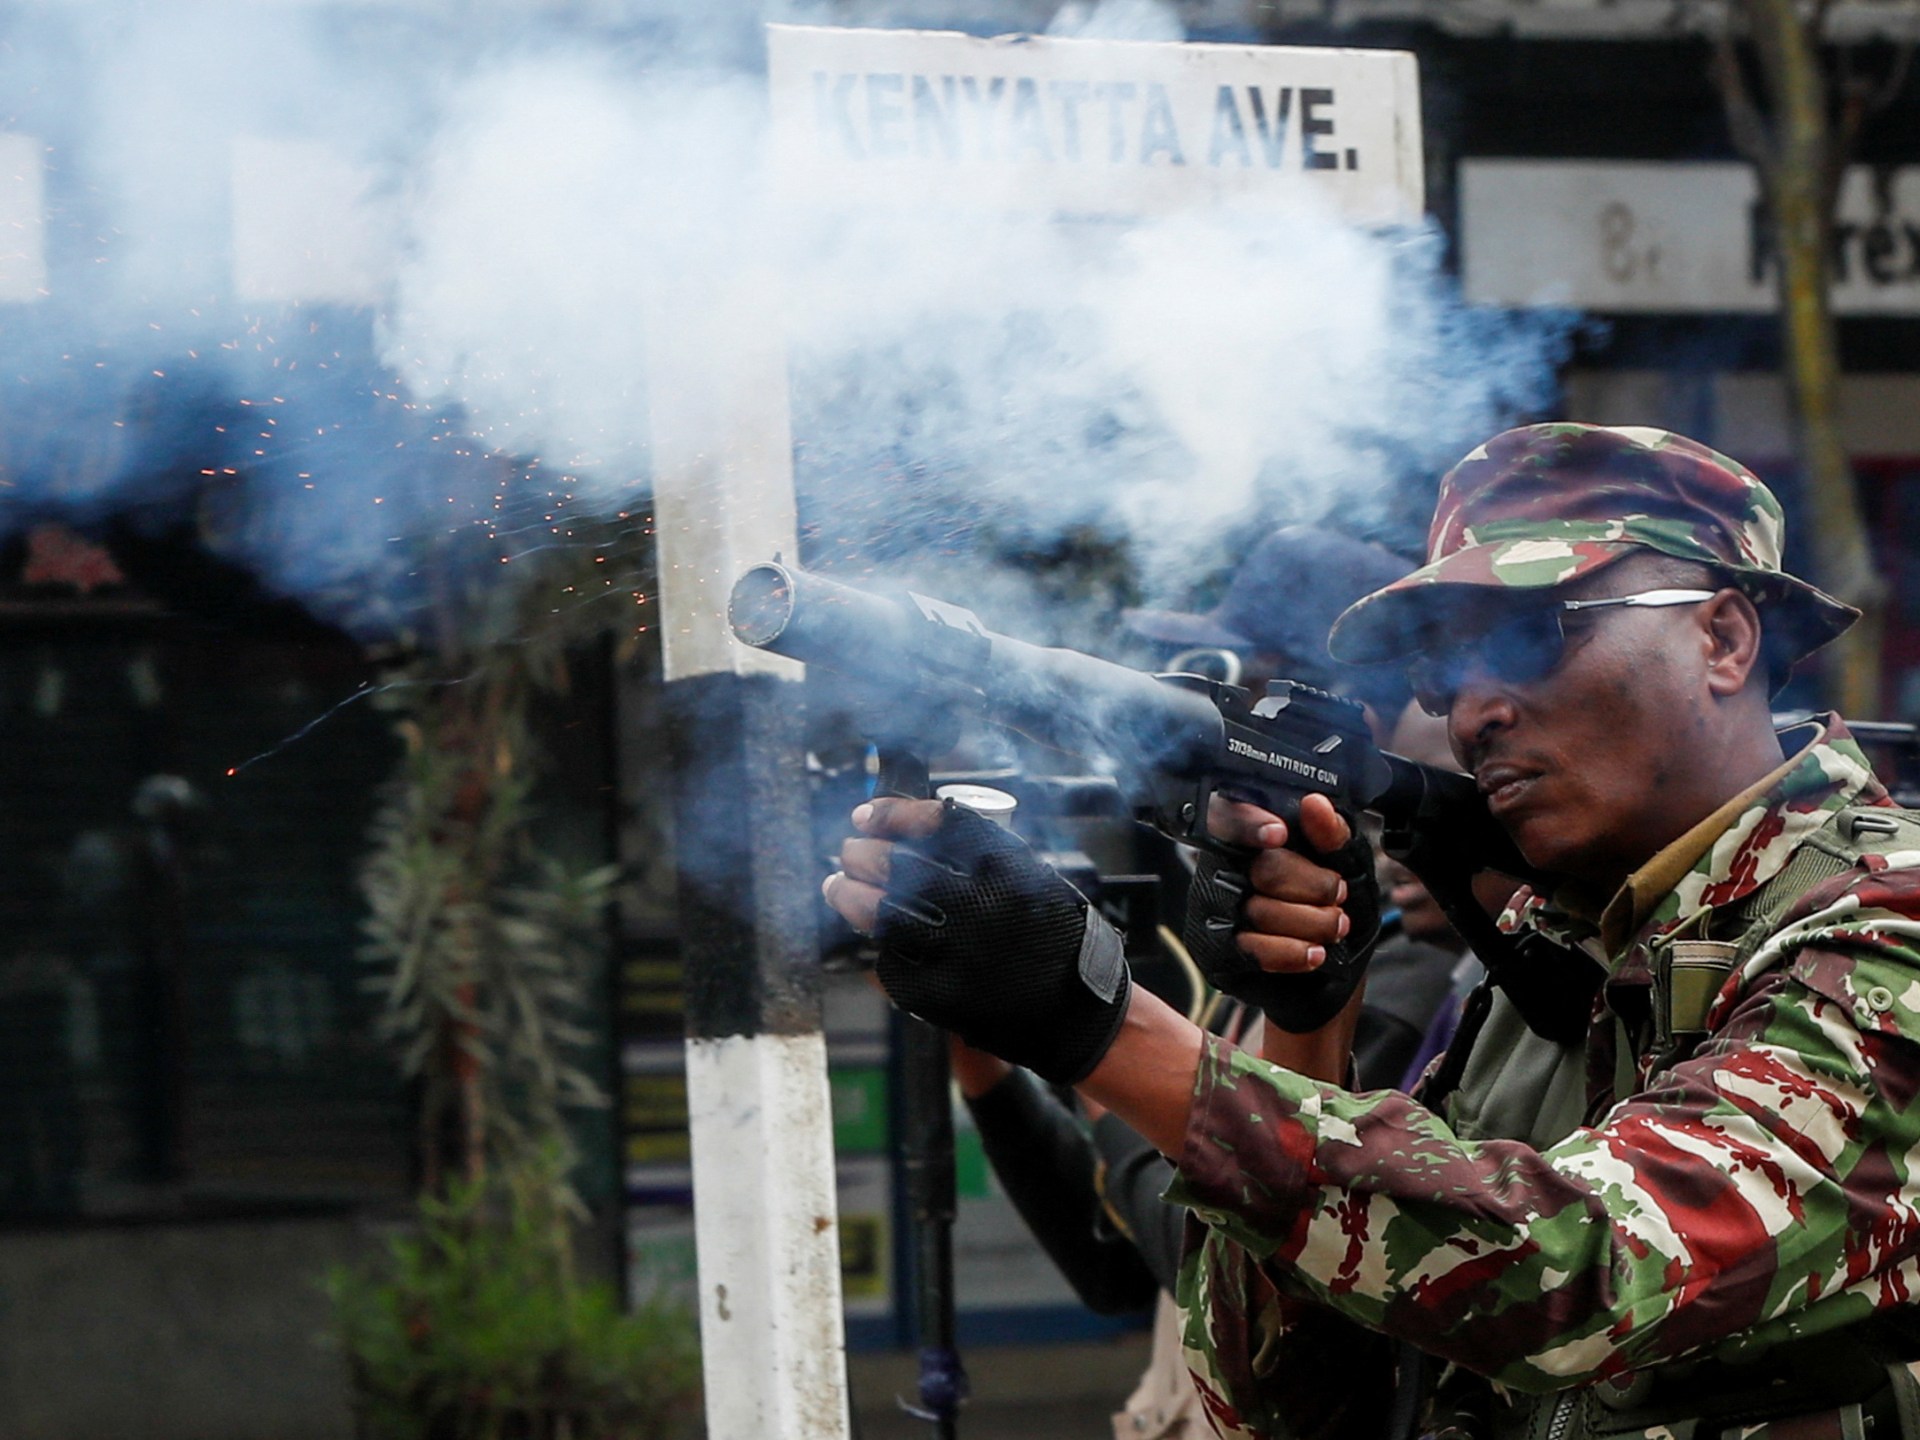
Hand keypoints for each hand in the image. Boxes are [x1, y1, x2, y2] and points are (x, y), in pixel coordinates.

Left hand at [823, 796, 1130, 1085]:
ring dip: (847, 894)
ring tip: (838, 886)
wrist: (1077, 1008)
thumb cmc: (1052, 935)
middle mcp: (974, 901)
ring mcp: (952, 949)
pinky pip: (890, 959)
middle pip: (891, 864)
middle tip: (849, 852)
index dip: (887, 815)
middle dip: (859, 853)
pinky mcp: (936, 992)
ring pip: (875, 911)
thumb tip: (905, 829)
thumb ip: (975, 854)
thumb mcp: (1028, 875)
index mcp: (1001, 863)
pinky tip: (879, 935)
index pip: (929, 822)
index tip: (866, 816)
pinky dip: (880, 943)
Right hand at [1184, 794, 1381, 1033]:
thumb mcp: (1348, 866)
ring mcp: (1214, 911)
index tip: (1279, 833)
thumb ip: (1332, 834)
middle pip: (1261, 868)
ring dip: (1311, 922)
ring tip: (1335, 927)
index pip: (1229, 816)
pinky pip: (1250, 949)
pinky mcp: (1216, 950)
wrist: (1334, 969)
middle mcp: (1223, 869)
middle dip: (1313, 884)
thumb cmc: (1334, 907)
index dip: (1249, 823)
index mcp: (1250, 836)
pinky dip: (1290, 952)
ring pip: (1258, 910)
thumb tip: (1315, 803)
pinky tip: (1316, 954)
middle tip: (1338, 894)